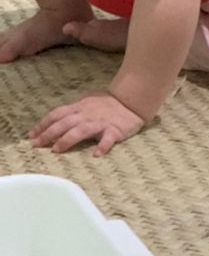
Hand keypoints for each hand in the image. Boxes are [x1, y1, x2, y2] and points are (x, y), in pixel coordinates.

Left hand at [29, 91, 144, 155]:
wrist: (131, 101)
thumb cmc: (108, 104)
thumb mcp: (87, 103)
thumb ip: (73, 112)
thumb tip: (55, 121)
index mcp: (79, 108)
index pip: (56, 115)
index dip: (43, 125)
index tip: (31, 135)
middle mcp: (86, 114)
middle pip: (64, 123)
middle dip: (48, 134)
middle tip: (36, 145)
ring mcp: (100, 122)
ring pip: (81, 130)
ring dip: (67, 140)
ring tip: (57, 150)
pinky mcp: (114, 129)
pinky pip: (108, 138)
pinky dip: (102, 146)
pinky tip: (96, 154)